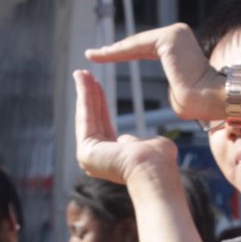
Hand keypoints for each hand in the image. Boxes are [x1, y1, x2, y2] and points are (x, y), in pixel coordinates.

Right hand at [74, 69, 176, 183]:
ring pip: (87, 118)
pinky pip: (85, 119)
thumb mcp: (151, 145)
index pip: (105, 126)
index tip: (97, 85)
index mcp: (114, 159)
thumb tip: (131, 141)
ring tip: (81, 72)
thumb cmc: (159, 160)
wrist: (155, 168)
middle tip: (83, 74)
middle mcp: (99, 160)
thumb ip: (140, 141)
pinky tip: (83, 81)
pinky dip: (84, 98)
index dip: (101, 104)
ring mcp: (90, 158)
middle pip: (94, 120)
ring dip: (84, 93)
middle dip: (89, 95)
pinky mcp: (85, 152)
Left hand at [85, 23, 222, 121]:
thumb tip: (172, 91)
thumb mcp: (181, 94)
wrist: (210, 101)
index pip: (146, 49)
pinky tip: (102, 55)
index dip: (125, 54)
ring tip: (92, 55)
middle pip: (139, 44)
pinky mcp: (169, 37)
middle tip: (92, 54)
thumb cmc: (198, 106)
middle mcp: (178, 34)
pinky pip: (138, 46)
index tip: (106, 57)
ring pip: (136, 44)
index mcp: (181, 47)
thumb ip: (174, 87)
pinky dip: (119, 52)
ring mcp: (175, 33)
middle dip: (116, 50)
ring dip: (113, 51)